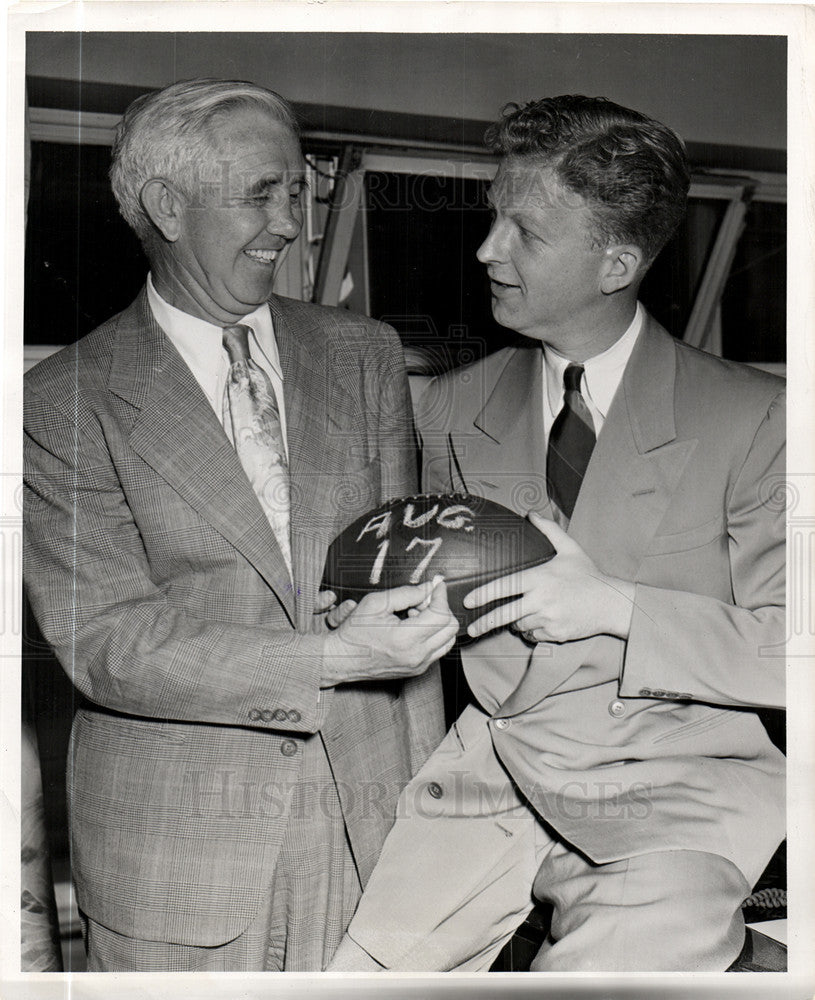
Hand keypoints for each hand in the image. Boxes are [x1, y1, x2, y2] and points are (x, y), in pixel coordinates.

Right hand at [322, 579, 458, 685]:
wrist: (342, 659)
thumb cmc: (354, 632)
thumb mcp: (376, 603)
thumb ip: (407, 593)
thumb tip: (429, 588)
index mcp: (405, 638)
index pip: (441, 614)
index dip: (441, 596)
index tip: (436, 586)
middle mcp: (416, 655)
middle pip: (451, 627)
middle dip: (440, 609)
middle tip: (421, 601)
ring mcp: (419, 665)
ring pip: (448, 640)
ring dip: (437, 623)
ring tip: (415, 616)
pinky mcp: (417, 670)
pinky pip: (438, 650)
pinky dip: (432, 635)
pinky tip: (412, 628)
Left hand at [463, 512, 635, 642]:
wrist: (612, 603)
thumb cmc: (589, 575)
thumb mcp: (570, 548)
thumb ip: (548, 530)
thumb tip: (531, 514)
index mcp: (540, 578)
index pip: (505, 587)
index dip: (484, 594)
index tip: (468, 601)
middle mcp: (542, 600)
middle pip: (505, 614)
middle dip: (485, 622)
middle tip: (472, 627)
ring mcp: (548, 619)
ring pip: (520, 625)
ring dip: (517, 622)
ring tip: (528, 611)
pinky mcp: (555, 634)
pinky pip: (534, 636)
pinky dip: (532, 631)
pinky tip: (541, 621)